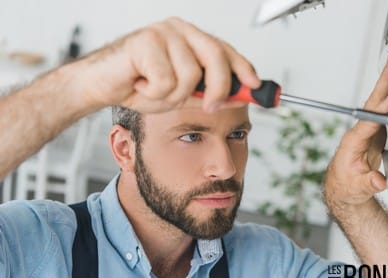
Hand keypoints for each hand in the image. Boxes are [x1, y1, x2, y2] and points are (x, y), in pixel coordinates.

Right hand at [72, 17, 260, 112]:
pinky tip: (140, 84)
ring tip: (153, 89)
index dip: (243, 68)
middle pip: (217, 58)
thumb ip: (208, 92)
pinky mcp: (146, 41)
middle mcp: (180, 30)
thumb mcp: (182, 94)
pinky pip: (166, 80)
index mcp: (190, 38)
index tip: (257, 85)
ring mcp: (164, 33)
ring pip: (190, 76)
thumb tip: (239, 95)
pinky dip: (154, 93)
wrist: (101, 85)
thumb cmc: (140, 86)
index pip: (225, 50)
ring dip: (173, 95)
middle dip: (219, 89)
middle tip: (209, 107)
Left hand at [323, 53, 387, 207]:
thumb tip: (378, 181)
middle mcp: (359, 132)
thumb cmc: (347, 186)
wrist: (344, 188)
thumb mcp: (358, 189)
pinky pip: (383, 110)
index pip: (369, 122)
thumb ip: (369, 184)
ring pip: (377, 103)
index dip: (382, 109)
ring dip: (387, 83)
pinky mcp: (374, 131)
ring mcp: (367, 130)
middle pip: (372, 103)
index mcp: (353, 142)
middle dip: (383, 82)